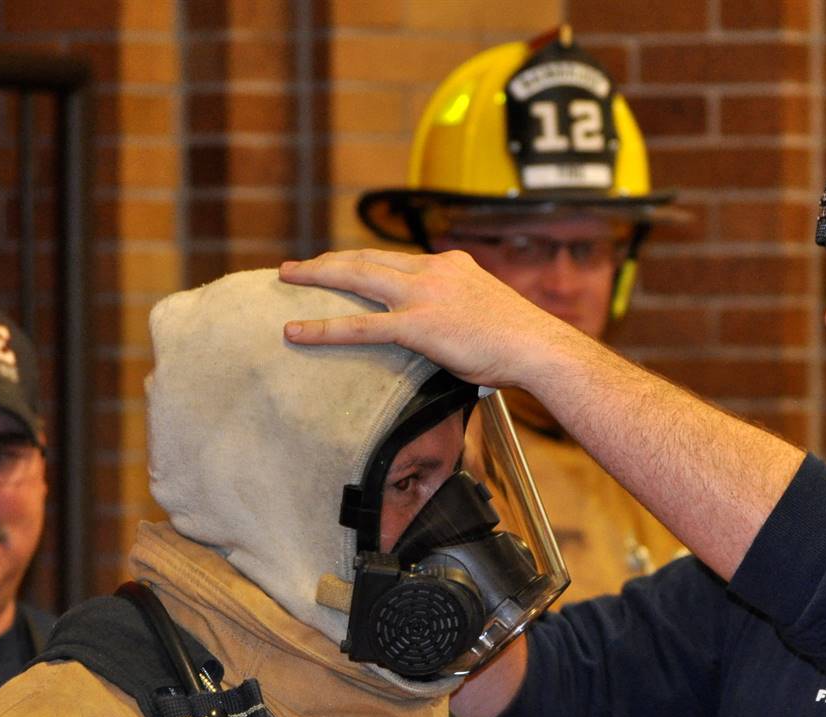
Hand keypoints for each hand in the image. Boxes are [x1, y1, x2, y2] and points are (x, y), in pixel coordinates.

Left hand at [279, 250, 584, 390]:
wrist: (540, 348)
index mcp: (448, 265)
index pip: (392, 258)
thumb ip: (459, 313)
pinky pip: (361, 325)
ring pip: (356, 279)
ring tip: (285, 280)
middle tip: (295, 268)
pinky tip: (296, 331)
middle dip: (327, 261)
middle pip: (366, 259)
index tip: (337, 265)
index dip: (359, 261)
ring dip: (316, 277)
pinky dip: (324, 327)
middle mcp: (431, 271)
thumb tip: (452, 339)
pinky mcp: (419, 325)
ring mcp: (423, 295)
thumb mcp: (486, 313)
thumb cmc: (521, 342)